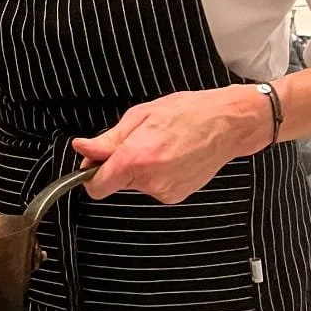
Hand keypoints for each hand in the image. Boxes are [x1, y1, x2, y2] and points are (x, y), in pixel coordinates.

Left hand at [71, 85, 272, 202]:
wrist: (228, 123)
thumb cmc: (188, 113)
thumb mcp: (140, 116)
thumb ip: (107, 140)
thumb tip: (82, 149)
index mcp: (135, 158)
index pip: (96, 187)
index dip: (91, 175)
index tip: (95, 164)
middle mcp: (149, 180)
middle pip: (116, 183)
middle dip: (120, 165)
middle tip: (139, 142)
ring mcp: (164, 191)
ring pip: (135, 185)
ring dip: (140, 170)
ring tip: (161, 147)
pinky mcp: (176, 196)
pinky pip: (153, 188)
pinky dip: (156, 175)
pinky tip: (172, 157)